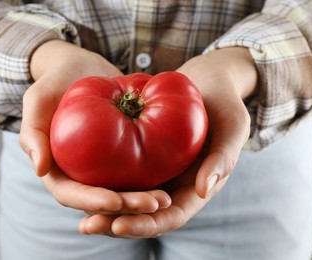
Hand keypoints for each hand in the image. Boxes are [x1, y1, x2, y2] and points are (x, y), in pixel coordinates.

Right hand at [19, 40, 171, 214]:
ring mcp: (102, 167)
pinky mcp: (121, 155)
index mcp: (57, 170)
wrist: (83, 68)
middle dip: (127, 207)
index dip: (92, 202)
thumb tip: (39, 168)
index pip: (72, 195)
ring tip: (166, 199)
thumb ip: (32, 130)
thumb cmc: (56, 81)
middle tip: (155, 203)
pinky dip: (151, 179)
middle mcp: (80, 174)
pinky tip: (172, 180)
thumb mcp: (38, 98)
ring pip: (122, 192)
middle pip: (102, 201)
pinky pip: (136, 171)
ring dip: (143, 200)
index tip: (115, 201)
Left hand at [78, 47, 256, 237]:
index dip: (146, 224)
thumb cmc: (224, 102)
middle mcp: (174, 184)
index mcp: (197, 187)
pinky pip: (121, 172)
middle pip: (144, 215)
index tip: (119, 224)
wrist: (207, 81)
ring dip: (105, 210)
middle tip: (87, 226)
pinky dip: (103, 181)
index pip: (170, 216)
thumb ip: (224, 157)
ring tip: (79, 217)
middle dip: (116, 224)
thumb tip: (204, 190)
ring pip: (128, 199)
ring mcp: (157, 171)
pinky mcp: (143, 155)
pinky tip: (80, 181)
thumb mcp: (232, 124)